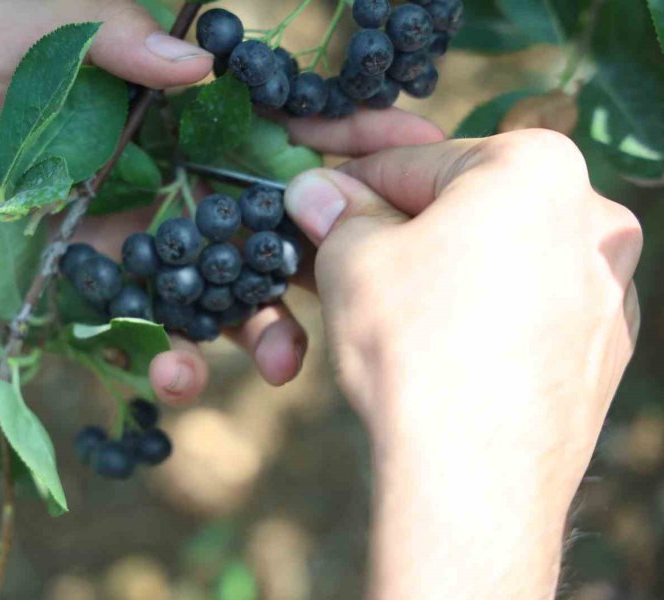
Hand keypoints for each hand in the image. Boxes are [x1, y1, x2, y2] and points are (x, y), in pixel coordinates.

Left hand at [0, 0, 444, 397]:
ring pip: (233, 293)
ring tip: (279, 368)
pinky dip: (172, 364)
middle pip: (273, 218)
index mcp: (174, 115)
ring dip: (267, 332)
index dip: (337, 136)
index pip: (274, 124)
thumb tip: (197, 63)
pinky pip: (162, 339)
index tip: (403, 148)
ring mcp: (151, 249)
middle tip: (373, 274)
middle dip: (328, 249)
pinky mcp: (113, 304)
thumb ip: (111, 35)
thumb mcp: (30, 35)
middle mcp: (177, 183)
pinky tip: (170, 378)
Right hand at [282, 129, 641, 598]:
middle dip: (396, 228)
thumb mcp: (350, 259)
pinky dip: (478, 315)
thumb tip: (316, 192)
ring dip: (435, 271)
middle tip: (340, 254)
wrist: (474, 479)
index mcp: (534, 166)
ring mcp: (606, 289)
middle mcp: (590, 218)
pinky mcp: (602, 351)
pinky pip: (525, 310)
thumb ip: (336, 213)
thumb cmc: (414, 346)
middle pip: (461, 209)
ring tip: (379, 309)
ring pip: (494, 260)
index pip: (413, 162)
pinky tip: (437, 348)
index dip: (348, 183)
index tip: (315, 200)